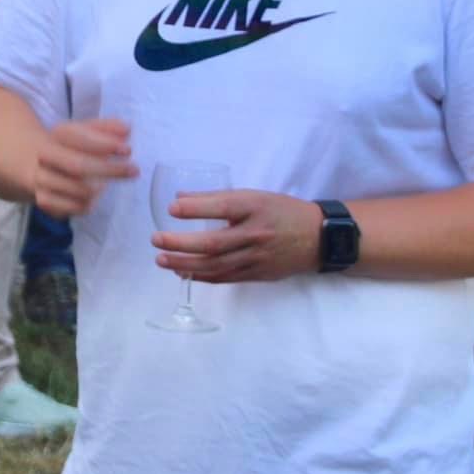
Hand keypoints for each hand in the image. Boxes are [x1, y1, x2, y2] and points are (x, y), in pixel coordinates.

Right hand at [32, 119, 137, 216]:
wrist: (38, 164)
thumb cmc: (74, 146)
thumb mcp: (88, 131)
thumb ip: (108, 128)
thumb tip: (126, 130)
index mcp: (58, 134)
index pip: (79, 138)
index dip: (104, 144)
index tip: (127, 150)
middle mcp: (45, 156)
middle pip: (78, 166)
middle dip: (109, 169)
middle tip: (134, 171)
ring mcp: (42, 180)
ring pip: (79, 190)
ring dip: (99, 188)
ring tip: (105, 184)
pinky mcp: (45, 201)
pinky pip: (76, 207)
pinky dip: (90, 203)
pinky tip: (93, 196)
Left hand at [151, 189, 322, 282]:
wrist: (318, 238)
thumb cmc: (282, 211)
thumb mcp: (256, 196)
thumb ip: (219, 197)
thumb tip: (181, 198)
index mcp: (256, 207)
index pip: (223, 206)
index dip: (196, 208)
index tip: (171, 208)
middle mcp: (255, 233)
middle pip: (213, 243)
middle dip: (181, 243)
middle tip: (156, 240)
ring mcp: (256, 258)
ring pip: (215, 265)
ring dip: (185, 264)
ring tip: (162, 259)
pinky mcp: (256, 274)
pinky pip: (224, 278)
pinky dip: (201, 276)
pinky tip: (183, 272)